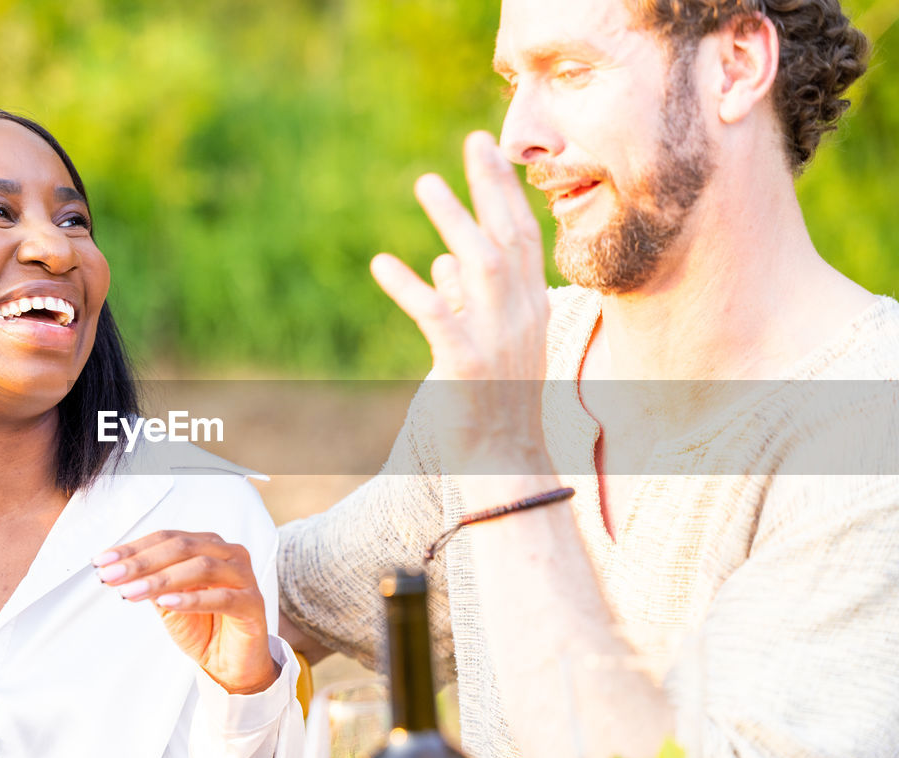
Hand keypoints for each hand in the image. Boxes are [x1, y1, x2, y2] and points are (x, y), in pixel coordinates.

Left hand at [94, 531, 279, 693]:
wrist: (232, 664)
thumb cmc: (203, 627)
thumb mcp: (168, 602)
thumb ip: (151, 583)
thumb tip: (118, 570)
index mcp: (207, 546)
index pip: (167, 538)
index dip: (133, 548)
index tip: (102, 561)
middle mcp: (228, 554)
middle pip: (182, 548)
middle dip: (141, 562)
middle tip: (111, 576)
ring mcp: (244, 577)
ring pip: (200, 568)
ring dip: (161, 579)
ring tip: (130, 592)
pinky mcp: (252, 604)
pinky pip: (222, 597)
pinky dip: (191, 599)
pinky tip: (166, 602)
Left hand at [371, 131, 550, 467]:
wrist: (506, 462)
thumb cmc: (493, 403)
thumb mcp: (486, 343)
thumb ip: (465, 300)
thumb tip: (442, 261)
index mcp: (529, 309)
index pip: (524, 238)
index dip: (506, 193)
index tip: (489, 151)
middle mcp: (522, 317)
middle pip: (509, 239)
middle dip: (491, 188)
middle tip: (472, 142)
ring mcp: (498, 341)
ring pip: (482, 266)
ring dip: (454, 221)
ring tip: (425, 183)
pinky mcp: (468, 367)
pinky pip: (438, 318)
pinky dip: (410, 288)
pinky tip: (381, 264)